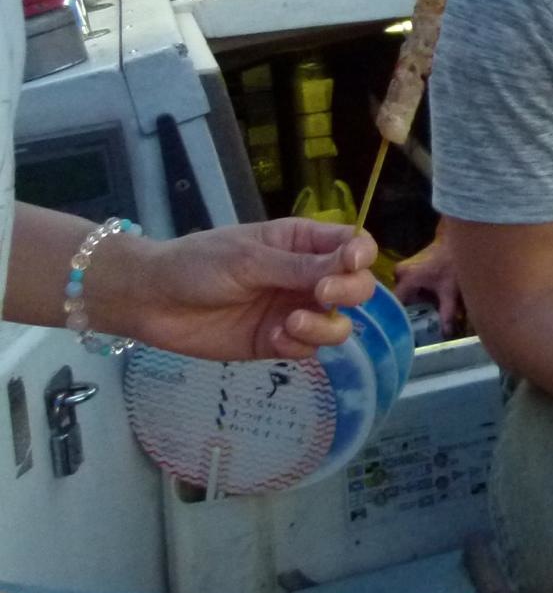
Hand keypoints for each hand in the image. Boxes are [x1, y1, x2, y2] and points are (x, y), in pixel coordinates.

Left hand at [104, 219, 379, 361]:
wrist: (149, 301)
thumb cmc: (197, 264)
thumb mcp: (250, 259)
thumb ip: (302, 266)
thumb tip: (354, 261)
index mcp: (302, 243)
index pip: (354, 246)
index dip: (362, 255)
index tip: (350, 265)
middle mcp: (306, 277)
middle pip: (355, 287)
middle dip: (348, 292)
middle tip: (322, 294)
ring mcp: (293, 311)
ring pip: (337, 324)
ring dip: (325, 326)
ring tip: (292, 324)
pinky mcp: (276, 342)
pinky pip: (308, 349)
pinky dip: (299, 345)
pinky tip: (275, 339)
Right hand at [393, 237, 462, 335]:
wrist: (461, 239)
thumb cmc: (454, 263)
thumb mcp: (451, 292)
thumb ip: (447, 314)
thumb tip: (446, 335)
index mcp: (406, 278)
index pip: (394, 304)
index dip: (398, 318)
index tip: (404, 331)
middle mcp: (399, 272)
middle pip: (401, 300)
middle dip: (412, 311)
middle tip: (422, 323)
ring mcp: (404, 268)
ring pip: (406, 292)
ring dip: (417, 301)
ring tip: (429, 311)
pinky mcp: (411, 265)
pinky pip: (410, 285)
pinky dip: (419, 292)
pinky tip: (431, 298)